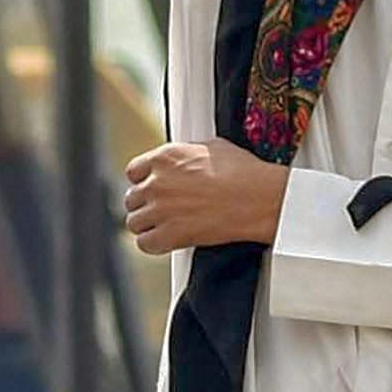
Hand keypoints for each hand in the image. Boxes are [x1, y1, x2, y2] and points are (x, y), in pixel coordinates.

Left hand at [122, 141, 288, 254]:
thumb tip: (184, 158)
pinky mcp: (170, 235)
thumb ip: (187, 153)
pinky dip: (153, 244)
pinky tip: (164, 241)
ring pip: (134, 222)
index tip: (151, 188)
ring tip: (162, 226)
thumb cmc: (244, 173)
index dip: (143, 181)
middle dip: (145, 204)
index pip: (134, 171)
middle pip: (132, 198)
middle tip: (160, 209)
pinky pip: (145, 244)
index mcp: (164, 158)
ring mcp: (161, 210)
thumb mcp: (213, 147)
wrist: (259, 198)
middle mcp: (157, 183)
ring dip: (147, 225)